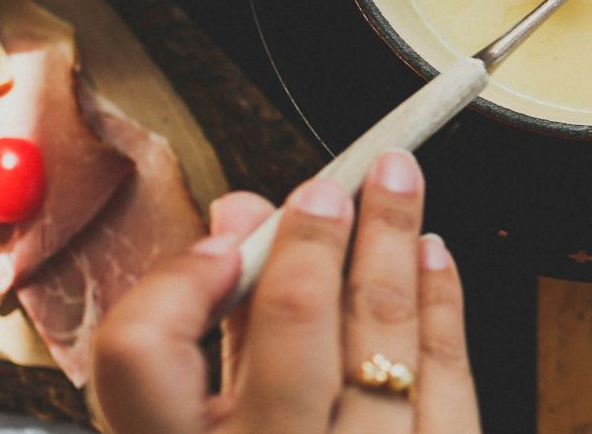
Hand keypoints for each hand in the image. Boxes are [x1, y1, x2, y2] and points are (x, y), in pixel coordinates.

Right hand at [91, 150, 479, 433]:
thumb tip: (237, 220)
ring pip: (385, 345)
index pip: (141, 355)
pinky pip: (451, 386)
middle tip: (335, 182)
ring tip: (402, 190)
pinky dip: (442, 312)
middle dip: (320, 237)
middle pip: (291, 329)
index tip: (221, 239)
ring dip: (396, 250)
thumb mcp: (194, 430)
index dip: (178, 282)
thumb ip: (209, 335)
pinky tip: (434, 261)